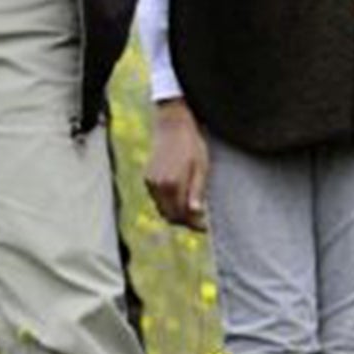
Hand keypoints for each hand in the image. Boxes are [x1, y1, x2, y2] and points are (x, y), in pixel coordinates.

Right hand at [144, 99, 210, 230]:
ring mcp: (150, 183)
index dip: (194, 224)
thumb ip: (197, 191)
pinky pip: (157, 199)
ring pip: (162, 209)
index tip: (205, 227)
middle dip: (185, 222)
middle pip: (170, 216)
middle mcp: (157, 186)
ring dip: (176, 214)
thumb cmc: (192, 145)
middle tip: (200, 222)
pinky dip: (168, 204)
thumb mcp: (202, 167)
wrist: (172, 125)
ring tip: (193, 211)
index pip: (181, 215)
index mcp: (172, 184)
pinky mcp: (147, 178)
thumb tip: (196, 213)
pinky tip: (181, 198)